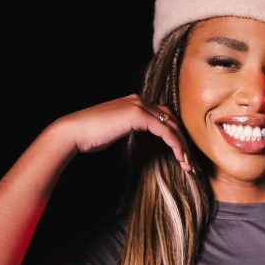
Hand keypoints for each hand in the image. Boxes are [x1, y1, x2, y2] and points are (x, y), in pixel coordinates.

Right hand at [53, 94, 192, 170]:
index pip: (163, 116)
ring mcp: (138, 105)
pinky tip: (179, 157)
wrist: (74, 132)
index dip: (175, 135)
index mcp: (134, 103)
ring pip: (171, 124)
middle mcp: (138, 100)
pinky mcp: (137, 114)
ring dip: (182, 145)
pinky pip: (164, 130)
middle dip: (182, 141)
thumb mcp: (116, 132)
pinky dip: (175, 144)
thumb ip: (130, 130)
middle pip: (171, 119)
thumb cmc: (90, 136)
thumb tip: (141, 138)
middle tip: (189, 162)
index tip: (182, 155)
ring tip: (187, 164)